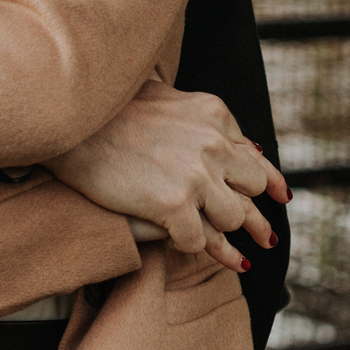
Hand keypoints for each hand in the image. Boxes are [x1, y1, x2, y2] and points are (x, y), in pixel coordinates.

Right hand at [48, 79, 288, 272]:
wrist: (68, 121)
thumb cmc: (105, 108)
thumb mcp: (162, 96)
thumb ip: (200, 117)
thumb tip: (242, 142)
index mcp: (213, 114)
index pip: (254, 156)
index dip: (269, 181)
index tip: (281, 198)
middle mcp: (213, 143)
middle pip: (251, 190)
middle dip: (253, 215)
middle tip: (265, 239)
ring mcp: (196, 176)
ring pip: (230, 219)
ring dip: (222, 233)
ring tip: (230, 253)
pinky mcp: (173, 206)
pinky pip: (196, 241)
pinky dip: (191, 246)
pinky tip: (186, 247)